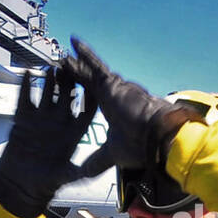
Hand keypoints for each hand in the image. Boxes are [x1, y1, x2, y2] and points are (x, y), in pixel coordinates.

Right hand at [0, 65, 96, 217]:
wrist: (19, 183)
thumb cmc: (42, 182)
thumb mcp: (61, 176)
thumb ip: (72, 172)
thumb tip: (86, 173)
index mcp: (73, 132)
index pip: (87, 110)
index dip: (91, 97)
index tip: (95, 85)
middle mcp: (59, 121)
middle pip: (69, 96)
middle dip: (70, 81)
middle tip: (73, 67)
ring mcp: (42, 118)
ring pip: (48, 93)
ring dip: (50, 80)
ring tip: (52, 68)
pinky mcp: (24, 118)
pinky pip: (26, 98)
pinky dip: (26, 86)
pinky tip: (28, 73)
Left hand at [60, 37, 197, 176]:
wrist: (157, 138)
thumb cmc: (140, 146)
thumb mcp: (111, 155)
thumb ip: (96, 161)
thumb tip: (83, 174)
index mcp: (111, 110)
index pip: (92, 97)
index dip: (80, 91)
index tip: (68, 88)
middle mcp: (112, 95)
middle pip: (88, 82)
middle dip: (74, 74)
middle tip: (60, 65)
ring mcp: (113, 87)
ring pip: (89, 72)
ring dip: (74, 64)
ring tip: (60, 56)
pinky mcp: (113, 83)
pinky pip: (95, 66)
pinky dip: (84, 55)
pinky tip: (72, 43)